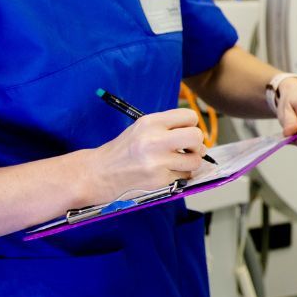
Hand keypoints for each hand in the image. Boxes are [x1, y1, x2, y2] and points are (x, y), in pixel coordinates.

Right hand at [85, 108, 207, 201]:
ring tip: (175, 164)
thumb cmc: (122, 151)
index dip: (192, 125)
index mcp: (150, 122)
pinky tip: (164, 174)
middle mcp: (154, 140)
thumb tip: (198, 138)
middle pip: (196, 137)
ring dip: (189, 164)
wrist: (97, 174)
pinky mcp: (159, 180)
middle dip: (197, 145)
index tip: (186, 132)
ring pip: (194, 160)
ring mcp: (157, 161)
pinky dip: (178, 176)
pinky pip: (183, 177)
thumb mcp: (141, 129)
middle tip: (189, 150)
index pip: (189, 116)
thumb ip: (168, 128)